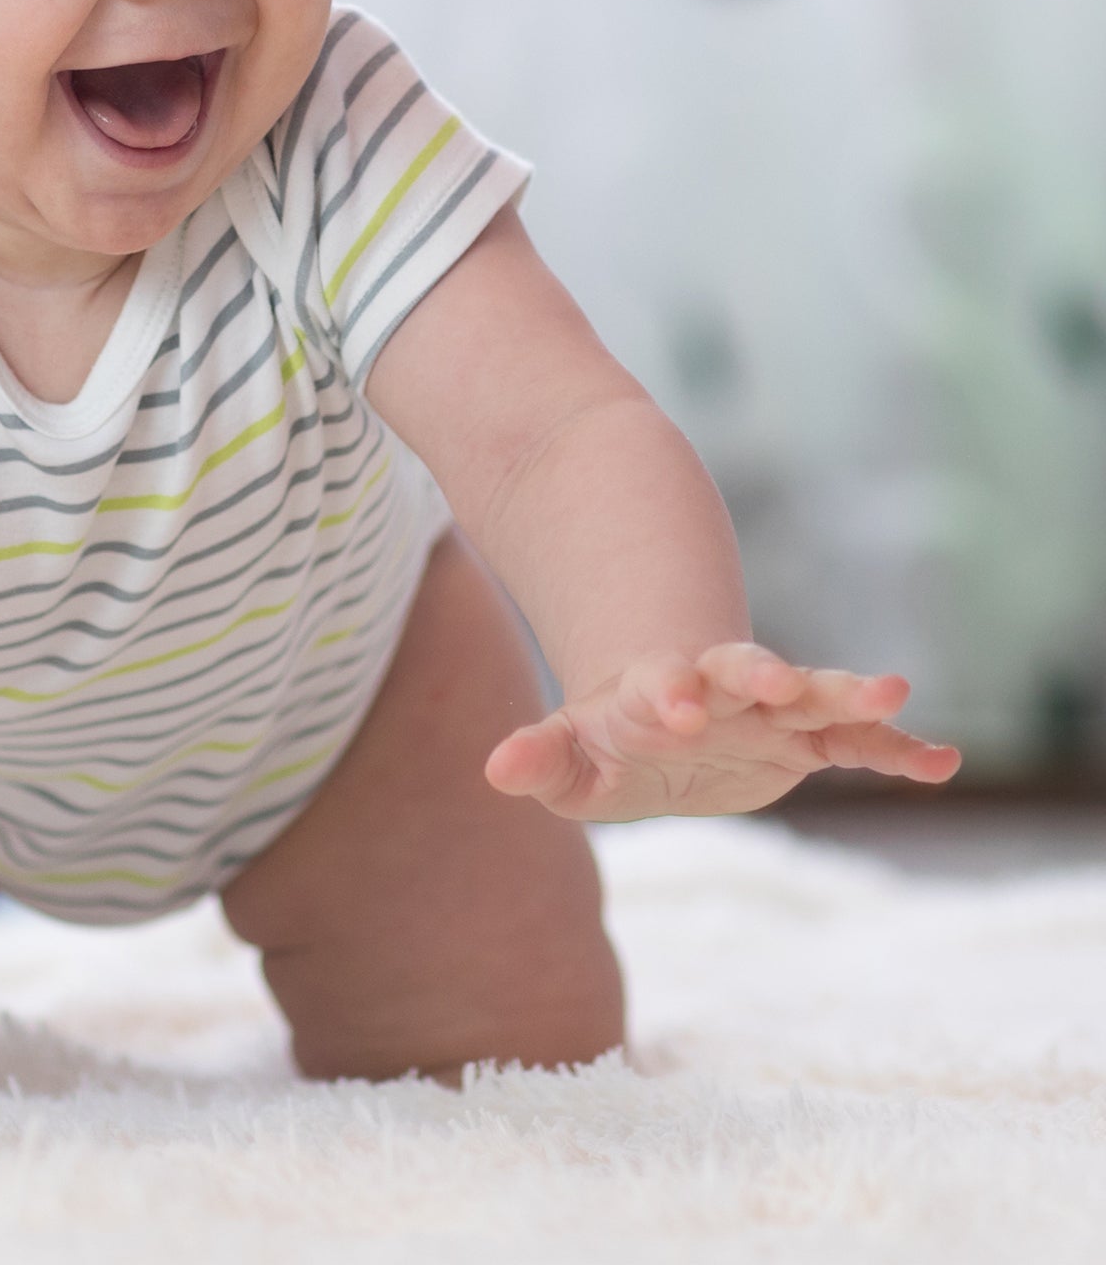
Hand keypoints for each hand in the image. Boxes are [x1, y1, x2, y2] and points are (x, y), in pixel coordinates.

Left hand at [484, 642, 960, 821]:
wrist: (661, 711)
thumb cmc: (609, 739)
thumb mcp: (571, 759)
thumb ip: (540, 759)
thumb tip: (495, 769)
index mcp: (655, 691)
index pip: (660, 684)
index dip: (666, 692)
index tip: (673, 707)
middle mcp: (720, 691)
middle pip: (742, 668)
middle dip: (759, 671)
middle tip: (777, 678)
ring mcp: (770, 712)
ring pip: (813, 692)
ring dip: (846, 690)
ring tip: (893, 687)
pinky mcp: (807, 741)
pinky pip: (860, 743)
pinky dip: (899, 749)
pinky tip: (943, 762)